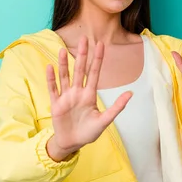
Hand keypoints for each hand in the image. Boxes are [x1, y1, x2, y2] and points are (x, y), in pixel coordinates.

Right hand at [45, 36, 132, 160]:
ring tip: (62, 50)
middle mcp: (78, 92)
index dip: (97, 59)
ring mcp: (66, 97)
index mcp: (90, 95)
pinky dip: (51, 79)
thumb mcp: (105, 121)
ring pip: (65, 76)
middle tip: (84, 38)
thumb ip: (117, 107)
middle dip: (82, 55)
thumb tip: (131, 93)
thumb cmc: (89, 133)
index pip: (94, 73)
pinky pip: (53, 89)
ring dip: (63, 64)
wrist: (72, 143)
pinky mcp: (56, 104)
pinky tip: (50, 67)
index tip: (100, 44)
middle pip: (80, 70)